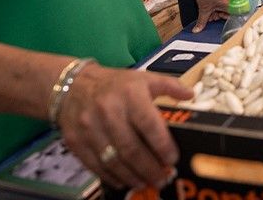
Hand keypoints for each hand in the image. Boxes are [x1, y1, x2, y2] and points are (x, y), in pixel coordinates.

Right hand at [58, 65, 192, 190]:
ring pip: (114, 161)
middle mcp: (108, 111)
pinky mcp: (76, 141)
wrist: (72, 85)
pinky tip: (124, 180)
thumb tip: (190, 95)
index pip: (149, 124)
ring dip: (133, 176)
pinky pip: (95, 165)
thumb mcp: (143, 78)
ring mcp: (89, 128)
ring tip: (146, 182)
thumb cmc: (115, 85)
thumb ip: (169, 85)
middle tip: (163, 179)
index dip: (162, 146)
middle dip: (150, 168)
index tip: (173, 159)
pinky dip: (111, 177)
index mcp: (130, 94)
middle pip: (131, 149)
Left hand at [190, 0, 228, 32]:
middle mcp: (230, 2)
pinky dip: (215, 9)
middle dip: (218, 17)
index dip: (228, 22)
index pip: (235, 17)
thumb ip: (201, 21)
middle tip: (210, 17)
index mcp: (229, 5)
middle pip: (227, 14)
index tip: (221, 23)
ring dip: (215, 13)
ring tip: (208, 13)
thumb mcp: (203, 9)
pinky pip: (220, 6)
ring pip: (223, 10)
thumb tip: (197, 30)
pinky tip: (208, 8)